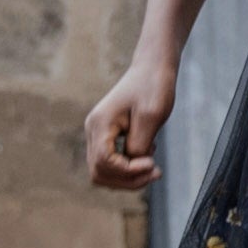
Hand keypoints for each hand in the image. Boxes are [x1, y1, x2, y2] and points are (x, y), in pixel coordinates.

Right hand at [82, 63, 173, 194]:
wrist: (152, 68)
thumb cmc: (153, 86)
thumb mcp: (151, 116)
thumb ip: (139, 144)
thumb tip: (131, 165)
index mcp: (100, 123)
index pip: (104, 163)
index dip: (128, 171)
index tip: (152, 163)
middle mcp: (93, 130)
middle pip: (99, 172)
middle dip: (127, 180)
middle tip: (155, 172)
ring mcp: (97, 133)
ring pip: (103, 171)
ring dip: (127, 177)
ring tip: (151, 166)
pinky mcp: (106, 135)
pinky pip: (110, 163)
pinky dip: (127, 168)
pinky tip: (147, 156)